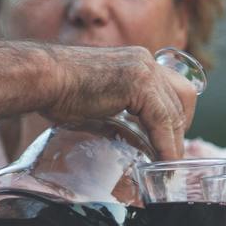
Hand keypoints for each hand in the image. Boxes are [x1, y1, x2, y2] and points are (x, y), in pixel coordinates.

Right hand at [47, 45, 195, 160]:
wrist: (43, 77)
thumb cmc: (58, 91)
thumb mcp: (98, 103)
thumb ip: (117, 116)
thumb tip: (126, 137)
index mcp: (137, 61)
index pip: (172, 90)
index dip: (175, 119)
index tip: (171, 142)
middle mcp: (145, 61)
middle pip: (183, 97)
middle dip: (180, 129)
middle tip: (172, 154)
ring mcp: (144, 70)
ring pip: (175, 111)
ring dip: (175, 141)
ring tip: (169, 164)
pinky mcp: (138, 84)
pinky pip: (162, 120)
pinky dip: (166, 144)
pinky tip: (164, 161)